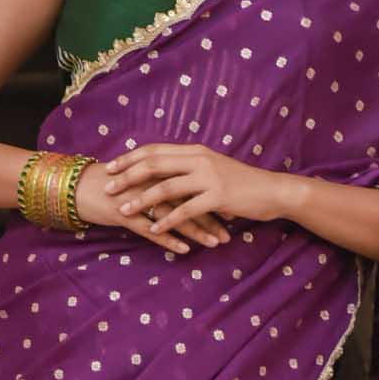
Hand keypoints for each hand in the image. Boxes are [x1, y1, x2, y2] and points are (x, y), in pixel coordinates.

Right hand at [73, 158, 229, 255]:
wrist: (77, 188)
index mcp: (156, 171)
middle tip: (229, 234)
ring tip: (214, 244)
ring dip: (195, 231)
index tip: (231, 214)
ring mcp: (136, 197)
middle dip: (210, 218)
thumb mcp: (139, 180)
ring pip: (173, 215)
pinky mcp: (123, 213)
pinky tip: (184, 250)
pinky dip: (168, 240)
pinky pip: (149, 229)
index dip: (211, 199)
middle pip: (187, 200)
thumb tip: (186, 193)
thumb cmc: (110, 185)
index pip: (191, 184)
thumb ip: (161, 183)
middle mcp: (149, 182)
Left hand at [99, 144, 292, 239]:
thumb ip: (189, 167)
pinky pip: (186, 209)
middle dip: (127, 177)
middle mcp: (198, 159)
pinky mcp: (218, 196)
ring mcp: (208, 177)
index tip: (110, 167)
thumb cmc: (241, 183)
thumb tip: (165, 172)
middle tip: (107, 188)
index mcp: (195, 151)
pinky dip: (168, 220)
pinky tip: (155, 229)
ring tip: (123, 211)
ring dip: (141, 200)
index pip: (154, 150)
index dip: (130, 158)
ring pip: (165, 187)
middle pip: (154, 164)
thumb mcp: (212, 168)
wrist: (271, 190)